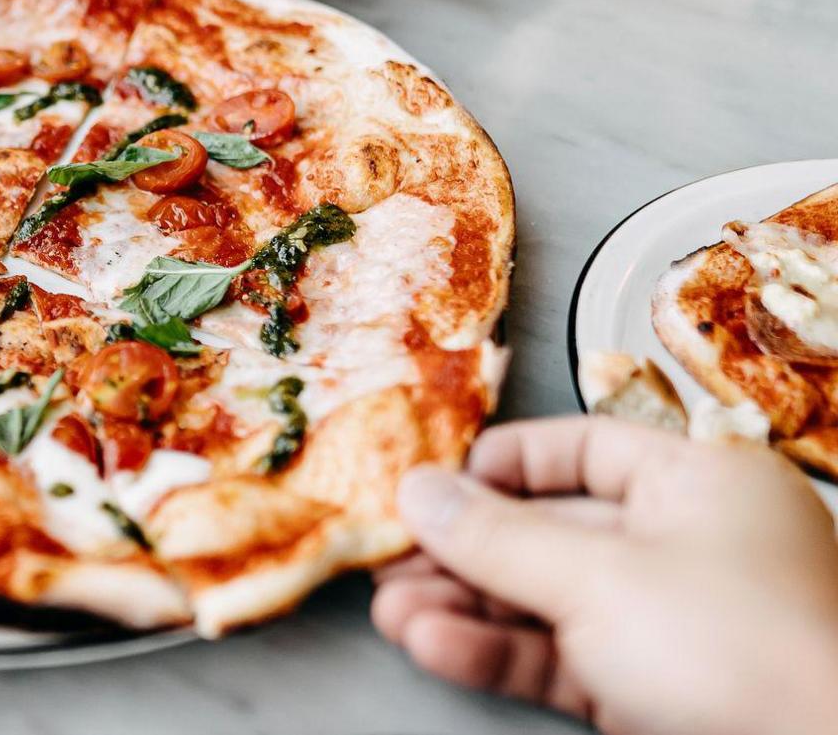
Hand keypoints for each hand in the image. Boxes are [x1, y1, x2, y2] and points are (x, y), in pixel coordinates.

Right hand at [372, 417, 837, 734]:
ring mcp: (672, 625)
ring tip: (395, 612)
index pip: (581, 448)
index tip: (429, 486)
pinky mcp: (654, 692)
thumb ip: (496, 535)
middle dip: (462, 551)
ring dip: (465, 606)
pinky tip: (440, 646)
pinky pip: (561, 656)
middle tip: (392, 559)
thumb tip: (422, 492)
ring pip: (547, 601)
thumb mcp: (598, 577)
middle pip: (551, 530)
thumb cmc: (749, 654)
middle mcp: (690, 546)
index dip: (498, 465)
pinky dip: (499, 652)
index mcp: (702, 483)